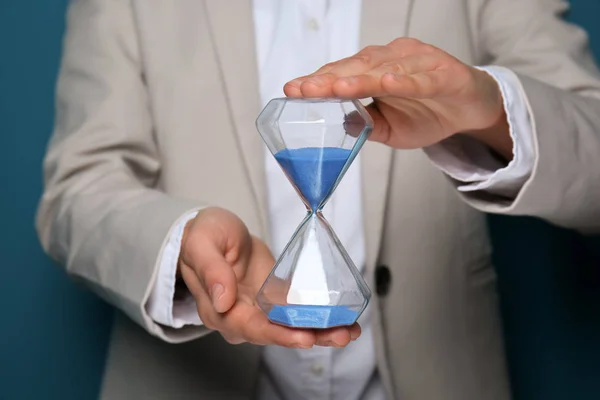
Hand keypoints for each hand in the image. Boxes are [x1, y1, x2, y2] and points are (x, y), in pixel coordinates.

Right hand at [178, 207, 360, 347]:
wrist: (211, 232)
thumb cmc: (201, 237)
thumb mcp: (202, 244)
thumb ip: (211, 271)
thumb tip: (223, 300)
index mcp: (220, 310)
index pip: (252, 328)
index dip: (279, 334)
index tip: (304, 336)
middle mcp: (243, 316)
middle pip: (278, 333)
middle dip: (312, 335)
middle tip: (340, 334)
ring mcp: (261, 309)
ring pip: (293, 326)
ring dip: (323, 330)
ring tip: (349, 330)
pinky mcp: (276, 298)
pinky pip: (299, 311)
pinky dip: (322, 316)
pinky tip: (344, 318)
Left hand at [284, 38, 511, 159]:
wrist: (471, 108)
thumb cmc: (429, 112)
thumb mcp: (392, 129)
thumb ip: (368, 125)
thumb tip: (341, 124)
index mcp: (377, 71)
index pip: (342, 75)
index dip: (318, 82)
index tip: (292, 90)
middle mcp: (394, 60)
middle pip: (357, 68)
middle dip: (328, 79)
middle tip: (303, 89)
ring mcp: (420, 63)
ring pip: (385, 70)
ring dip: (359, 79)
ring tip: (335, 88)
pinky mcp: (445, 73)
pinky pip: (422, 78)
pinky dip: (405, 81)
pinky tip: (386, 84)